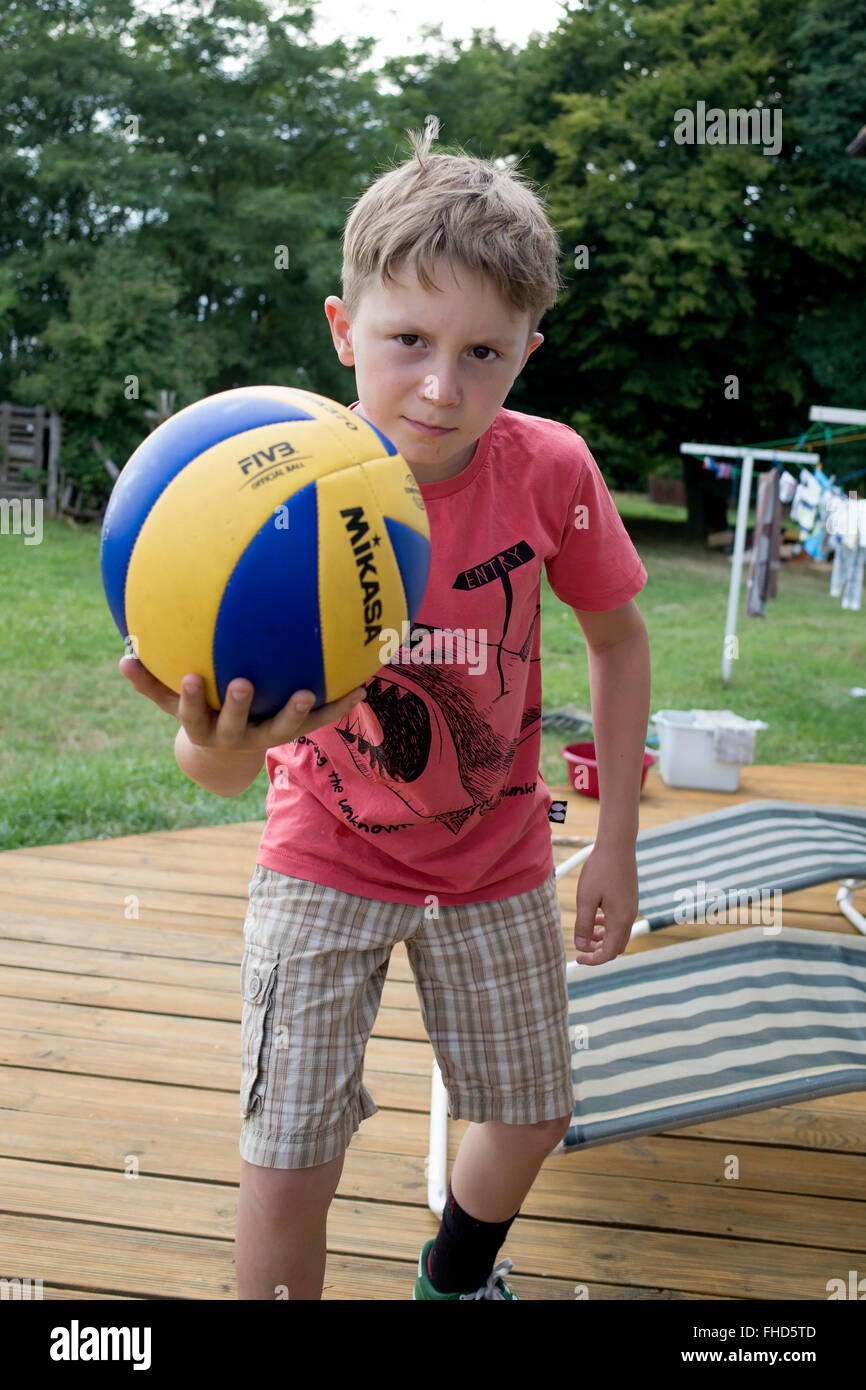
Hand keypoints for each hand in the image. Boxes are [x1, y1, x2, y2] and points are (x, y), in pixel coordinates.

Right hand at [118, 655, 366, 752]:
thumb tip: (121, 657)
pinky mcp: (294, 734)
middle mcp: (236, 737)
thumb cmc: (198, 713)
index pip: (192, 716)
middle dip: (240, 706)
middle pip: (237, 726)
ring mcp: (267, 737)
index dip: (191, 699)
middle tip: (244, 682)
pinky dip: (339, 707)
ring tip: (308, 692)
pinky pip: (319, 722)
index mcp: (204, 728)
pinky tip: (362, 687)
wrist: (228, 757)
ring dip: (296, 713)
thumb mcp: (171, 701)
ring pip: (282, 730)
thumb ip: (149, 682)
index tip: (191, 676)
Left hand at [573, 844, 638, 964]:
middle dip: (599, 951)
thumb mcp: (586, 899)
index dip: (593, 960)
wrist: (617, 846)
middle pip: (616, 947)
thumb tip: (581, 946)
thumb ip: (583, 924)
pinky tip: (595, 917)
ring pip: (618, 934)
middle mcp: (630, 917)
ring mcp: (632, 908)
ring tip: (586, 933)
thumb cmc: (600, 870)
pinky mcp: (630, 900)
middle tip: (581, 948)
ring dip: (603, 938)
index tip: (577, 958)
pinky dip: (608, 926)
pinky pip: (620, 921)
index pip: (609, 953)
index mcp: (620, 920)